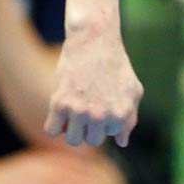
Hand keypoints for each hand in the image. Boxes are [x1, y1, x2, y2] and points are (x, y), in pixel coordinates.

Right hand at [45, 27, 142, 146]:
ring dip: (73, 128)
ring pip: (72, 140)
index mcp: (120, 115)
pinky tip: (61, 111)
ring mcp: (79, 111)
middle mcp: (100, 116)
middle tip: (89, 104)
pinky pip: (51, 131)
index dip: (107, 118)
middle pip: (91, 141)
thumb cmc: (115, 65)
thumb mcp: (132, 91)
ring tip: (75, 110)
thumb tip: (122, 143)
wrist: (93, 41)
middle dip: (90, 125)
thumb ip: (130, 119)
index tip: (104, 100)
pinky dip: (54, 125)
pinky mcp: (59, 103)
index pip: (110, 134)